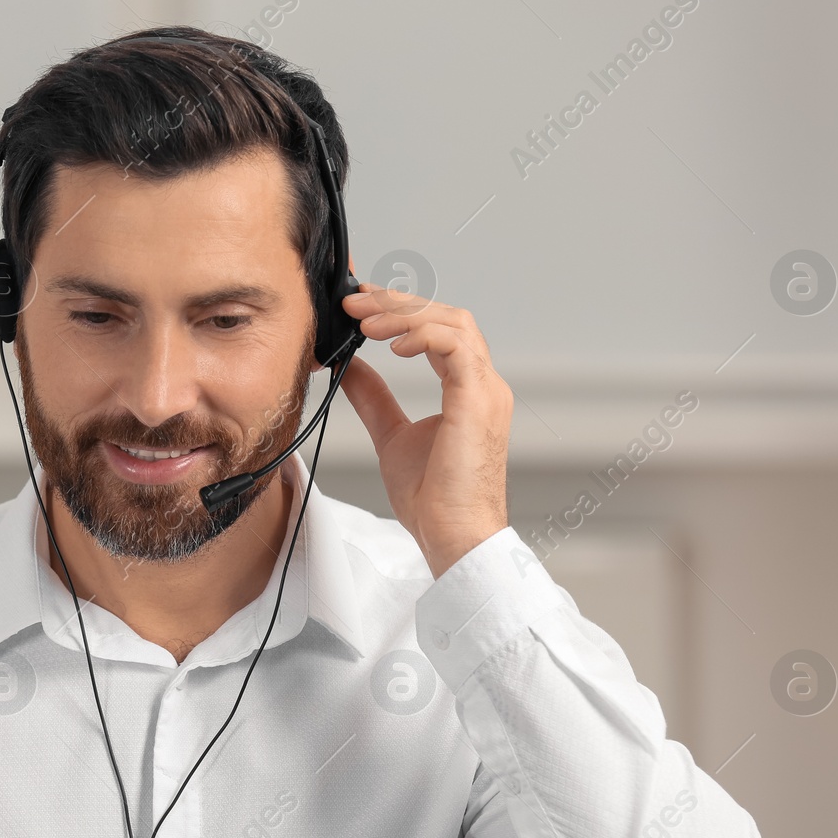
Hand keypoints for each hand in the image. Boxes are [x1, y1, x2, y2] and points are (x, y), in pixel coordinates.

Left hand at [338, 281, 511, 578]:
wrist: (452, 536)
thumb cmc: (433, 498)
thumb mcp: (391, 435)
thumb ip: (374, 398)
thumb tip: (351, 366)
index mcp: (468, 389)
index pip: (439, 329)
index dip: (401, 310)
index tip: (360, 305)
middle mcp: (483, 383)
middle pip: (447, 316)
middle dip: (398, 303)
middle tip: (354, 301)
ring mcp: (486, 390)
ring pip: (453, 322)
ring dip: (405, 314)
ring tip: (365, 320)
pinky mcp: (479, 401)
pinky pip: (455, 347)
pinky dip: (421, 336)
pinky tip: (389, 346)